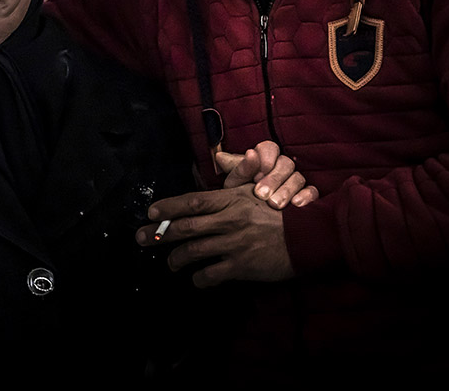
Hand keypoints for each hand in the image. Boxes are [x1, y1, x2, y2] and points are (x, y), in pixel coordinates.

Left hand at [135, 185, 293, 287]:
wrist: (307, 236)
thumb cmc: (279, 212)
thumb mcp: (254, 191)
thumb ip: (232, 184)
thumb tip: (215, 169)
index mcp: (230, 200)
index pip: (192, 201)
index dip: (169, 207)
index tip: (151, 212)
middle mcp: (229, 221)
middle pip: (186, 227)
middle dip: (159, 233)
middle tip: (141, 238)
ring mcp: (235, 244)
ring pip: (194, 251)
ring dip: (176, 258)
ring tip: (169, 263)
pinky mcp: (243, 266)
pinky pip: (212, 274)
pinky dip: (199, 278)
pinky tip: (196, 279)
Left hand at [216, 140, 318, 208]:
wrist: (249, 221)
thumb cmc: (240, 197)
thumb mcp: (235, 185)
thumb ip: (235, 170)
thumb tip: (221, 156)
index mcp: (263, 159)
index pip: (269, 148)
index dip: (266, 158)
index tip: (257, 173)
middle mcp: (280, 167)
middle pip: (285, 163)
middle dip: (273, 179)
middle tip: (261, 194)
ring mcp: (294, 180)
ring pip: (298, 177)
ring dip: (286, 190)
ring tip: (274, 204)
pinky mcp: (306, 194)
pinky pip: (312, 191)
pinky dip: (306, 196)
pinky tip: (296, 204)